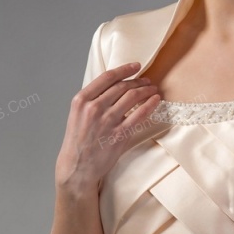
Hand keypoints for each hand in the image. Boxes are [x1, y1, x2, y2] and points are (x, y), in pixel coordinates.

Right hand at [55, 62, 159, 187]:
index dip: (124, 69)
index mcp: (82, 100)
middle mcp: (94, 108)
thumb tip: (114, 87)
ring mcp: (108, 121)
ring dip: (146, 91)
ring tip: (153, 90)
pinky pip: (140, 114)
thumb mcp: (78, 115)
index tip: (136, 66)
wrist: (77, 167)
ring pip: (132, 97)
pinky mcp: (120, 134)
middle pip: (122, 87)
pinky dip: (150, 105)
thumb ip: (93, 100)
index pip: (107, 77)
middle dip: (138, 81)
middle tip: (147, 81)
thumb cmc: (78, 142)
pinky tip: (155, 100)